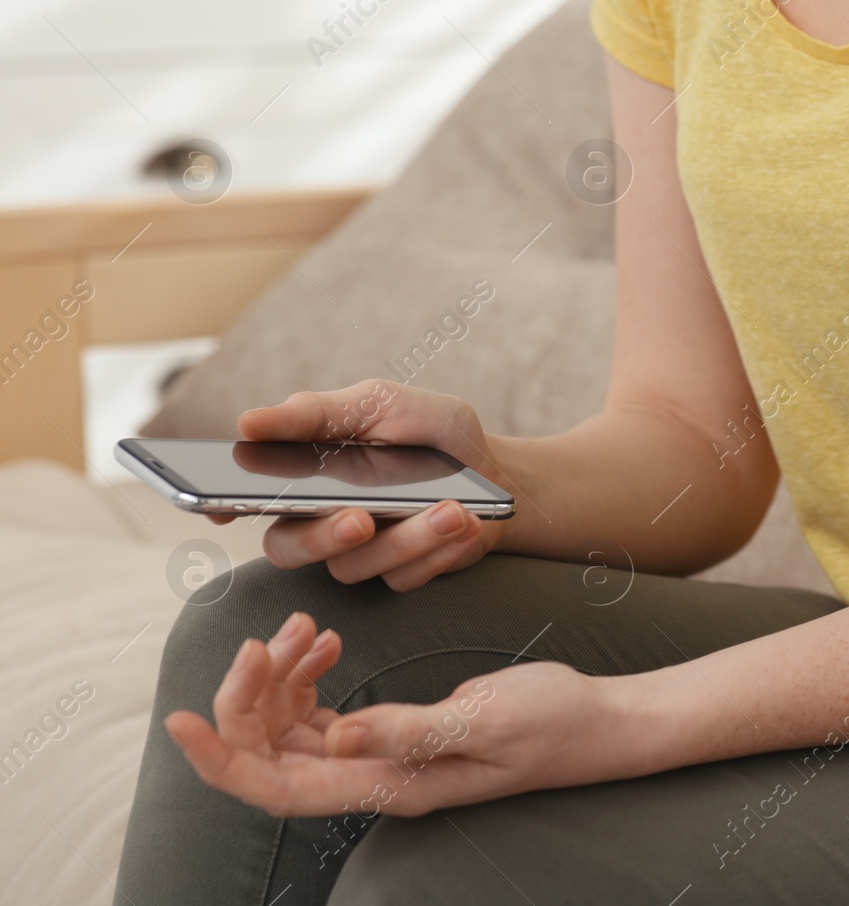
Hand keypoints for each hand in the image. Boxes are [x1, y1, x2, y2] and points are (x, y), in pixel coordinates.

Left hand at [166, 612, 631, 816]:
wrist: (600, 721)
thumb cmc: (553, 723)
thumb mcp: (485, 717)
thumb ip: (408, 730)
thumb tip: (332, 736)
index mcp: (391, 785)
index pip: (280, 787)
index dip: (223, 760)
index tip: (181, 720)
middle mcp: (376, 779)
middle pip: (274, 755)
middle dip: (251, 699)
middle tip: (264, 639)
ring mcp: (382, 757)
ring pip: (294, 731)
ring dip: (281, 680)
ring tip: (303, 629)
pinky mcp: (395, 732)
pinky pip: (325, 713)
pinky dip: (310, 675)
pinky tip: (325, 643)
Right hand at [219, 379, 509, 590]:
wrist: (496, 468)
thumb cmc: (431, 431)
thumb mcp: (381, 404)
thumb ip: (318, 413)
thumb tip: (248, 421)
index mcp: (305, 474)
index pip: (246, 497)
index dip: (221, 507)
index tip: (220, 509)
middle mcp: (321, 520)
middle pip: (287, 548)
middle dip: (323, 537)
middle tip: (360, 518)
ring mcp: (360, 553)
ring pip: (355, 566)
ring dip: (409, 538)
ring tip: (452, 510)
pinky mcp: (401, 574)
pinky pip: (404, 577)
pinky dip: (439, 549)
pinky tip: (465, 523)